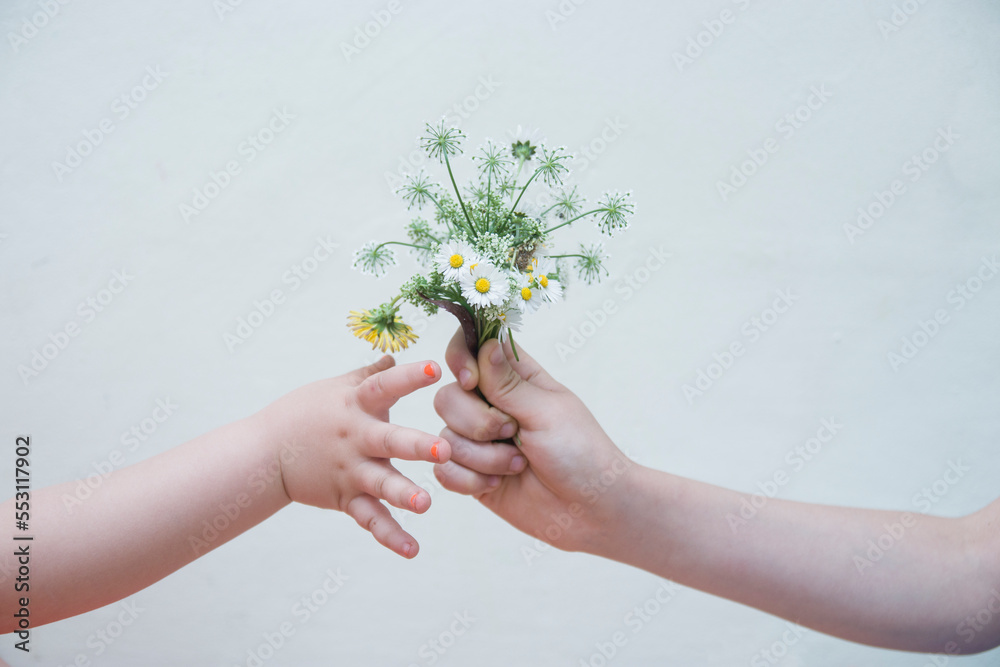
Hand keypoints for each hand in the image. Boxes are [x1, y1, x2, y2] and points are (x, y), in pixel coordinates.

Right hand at [252, 355, 450, 557]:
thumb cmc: (303, 413)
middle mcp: (356, 439)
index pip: (384, 386)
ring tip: (426, 503)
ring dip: (404, 494)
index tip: (435, 368)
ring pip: (382, 484)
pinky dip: (390, 536)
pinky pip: (371, 519)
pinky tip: (412, 550)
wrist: (263, 454)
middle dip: (416, 445)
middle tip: (443, 449)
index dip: (409, 377)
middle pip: (389, 440)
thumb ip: (370, 375)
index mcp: (356, 405)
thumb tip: (394, 356)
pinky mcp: (346, 498)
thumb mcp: (335, 388)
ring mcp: (351, 471)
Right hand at [432, 330, 634, 552]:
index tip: (472, 381)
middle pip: (448, 396)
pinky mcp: (471, 474)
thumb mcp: (546, 412)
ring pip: (444, 435)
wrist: (590, 511)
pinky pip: (444, 470)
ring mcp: (479, 441)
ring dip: (483, 457)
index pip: (472, 350)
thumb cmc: (581, 453)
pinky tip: (497, 484)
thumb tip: (485, 344)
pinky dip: (469, 480)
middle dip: (477, 422)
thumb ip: (507, 384)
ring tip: (518, 465)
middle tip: (512, 433)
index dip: (461, 360)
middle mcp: (492, 406)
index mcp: (516, 379)